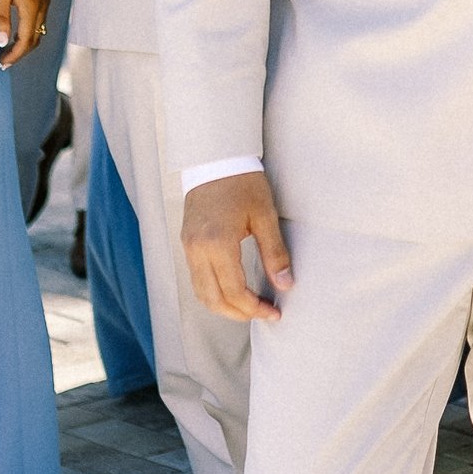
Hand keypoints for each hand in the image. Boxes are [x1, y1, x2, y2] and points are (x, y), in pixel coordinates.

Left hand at [0, 0, 48, 67]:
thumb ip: (1, 18)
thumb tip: (2, 42)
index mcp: (32, 9)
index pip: (26, 42)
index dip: (14, 56)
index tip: (2, 63)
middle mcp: (43, 7)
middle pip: (35, 40)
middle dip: (21, 53)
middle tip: (4, 60)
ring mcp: (46, 0)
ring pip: (39, 30)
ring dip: (26, 43)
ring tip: (10, 48)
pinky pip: (40, 20)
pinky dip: (30, 31)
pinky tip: (19, 28)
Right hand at [183, 171, 292, 320]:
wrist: (215, 159)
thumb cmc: (243, 183)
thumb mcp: (265, 216)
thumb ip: (275, 253)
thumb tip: (285, 284)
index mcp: (218, 243)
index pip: (234, 291)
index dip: (254, 308)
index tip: (273, 312)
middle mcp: (197, 250)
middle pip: (213, 299)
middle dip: (239, 313)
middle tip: (263, 314)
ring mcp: (188, 248)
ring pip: (201, 293)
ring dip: (224, 306)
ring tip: (249, 307)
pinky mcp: (186, 243)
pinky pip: (196, 279)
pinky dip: (213, 292)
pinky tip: (232, 291)